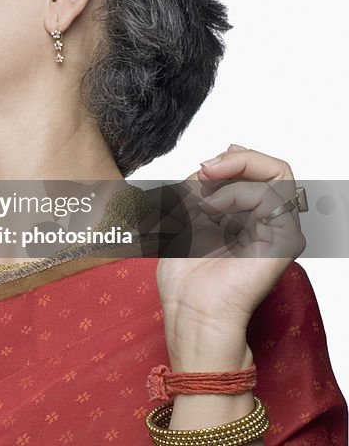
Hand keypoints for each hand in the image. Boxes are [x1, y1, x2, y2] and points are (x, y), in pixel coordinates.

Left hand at [156, 145, 305, 370]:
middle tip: (204, 171)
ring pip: (278, 174)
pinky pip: (275, 194)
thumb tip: (210, 164)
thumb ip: (200, 189)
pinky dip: (237, 193)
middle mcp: (270, 223)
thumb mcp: (183, 218)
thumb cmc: (185, 278)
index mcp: (249, 219)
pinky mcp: (288, 239)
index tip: (202, 167)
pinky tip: (213, 212)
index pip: (258, 172)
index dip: (234, 159)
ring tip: (203, 205)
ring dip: (232, 179)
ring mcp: (282, 230)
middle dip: (235, 160)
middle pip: (272, 168)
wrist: (192, 313)